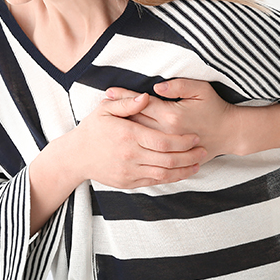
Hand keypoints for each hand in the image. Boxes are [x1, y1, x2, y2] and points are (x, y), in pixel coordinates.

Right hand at [57, 92, 207, 188]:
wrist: (76, 156)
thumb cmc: (92, 129)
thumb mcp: (105, 110)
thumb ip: (127, 103)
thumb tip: (147, 96)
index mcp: (128, 135)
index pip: (163, 141)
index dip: (183, 141)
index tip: (196, 137)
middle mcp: (130, 155)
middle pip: (168, 159)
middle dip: (189, 156)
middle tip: (203, 150)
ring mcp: (129, 171)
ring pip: (164, 174)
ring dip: (183, 170)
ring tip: (197, 163)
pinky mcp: (128, 183)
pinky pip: (154, 182)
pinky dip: (170, 178)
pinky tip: (180, 173)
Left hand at [105, 79, 239, 159]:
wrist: (228, 133)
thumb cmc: (215, 108)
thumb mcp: (201, 90)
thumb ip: (179, 85)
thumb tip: (157, 87)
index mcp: (172, 115)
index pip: (142, 103)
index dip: (124, 96)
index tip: (108, 92)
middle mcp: (166, 132)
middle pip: (136, 121)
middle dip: (118, 113)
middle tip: (100, 106)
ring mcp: (168, 146)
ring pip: (139, 137)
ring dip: (123, 128)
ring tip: (106, 123)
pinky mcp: (171, 154)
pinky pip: (149, 150)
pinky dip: (136, 144)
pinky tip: (125, 139)